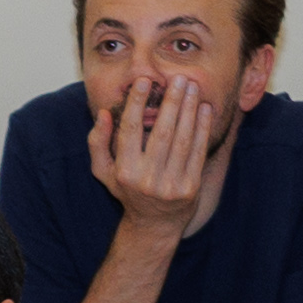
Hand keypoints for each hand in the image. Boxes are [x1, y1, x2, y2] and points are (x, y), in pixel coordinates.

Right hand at [91, 74, 220, 225]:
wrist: (154, 224)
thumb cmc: (128, 190)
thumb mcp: (104, 171)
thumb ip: (97, 143)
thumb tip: (103, 114)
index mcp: (124, 172)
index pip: (130, 131)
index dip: (136, 104)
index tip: (144, 81)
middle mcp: (147, 179)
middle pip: (161, 132)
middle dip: (172, 102)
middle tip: (178, 78)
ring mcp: (170, 185)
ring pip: (182, 139)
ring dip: (189, 110)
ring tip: (193, 87)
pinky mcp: (190, 188)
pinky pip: (198, 152)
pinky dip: (203, 128)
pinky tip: (204, 109)